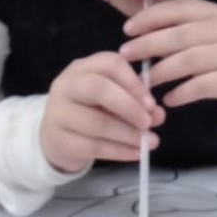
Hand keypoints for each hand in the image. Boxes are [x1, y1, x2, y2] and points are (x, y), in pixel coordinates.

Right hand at [40, 51, 161, 172]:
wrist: (58, 137)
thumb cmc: (91, 112)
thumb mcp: (113, 102)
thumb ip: (137, 104)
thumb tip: (158, 114)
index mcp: (83, 68)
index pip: (109, 63)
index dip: (133, 82)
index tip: (151, 103)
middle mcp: (67, 85)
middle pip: (98, 88)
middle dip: (129, 106)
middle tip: (148, 122)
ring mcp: (59, 113)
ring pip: (97, 123)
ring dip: (129, 134)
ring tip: (151, 141)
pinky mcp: (60, 139)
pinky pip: (94, 146)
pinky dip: (120, 151)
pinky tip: (137, 153)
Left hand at [121, 0, 216, 123]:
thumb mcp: (211, 38)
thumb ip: (184, 31)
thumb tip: (141, 33)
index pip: (180, 9)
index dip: (151, 18)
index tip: (128, 30)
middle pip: (181, 35)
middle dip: (149, 44)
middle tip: (127, 55)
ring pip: (190, 60)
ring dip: (163, 71)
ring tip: (146, 81)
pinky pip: (204, 86)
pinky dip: (183, 93)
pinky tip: (170, 99)